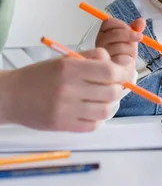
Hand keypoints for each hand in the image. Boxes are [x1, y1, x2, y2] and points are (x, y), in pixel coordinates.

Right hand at [0, 49, 131, 131]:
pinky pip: (93, 125)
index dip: (123, 72)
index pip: (109, 71)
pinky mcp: (63, 126)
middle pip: (111, 92)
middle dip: (119, 88)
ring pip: (106, 110)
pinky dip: (99, 118)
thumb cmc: (40, 76)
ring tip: (105, 98)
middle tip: (115, 85)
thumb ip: (92, 59)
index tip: (126, 72)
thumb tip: (118, 66)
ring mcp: (66, 110)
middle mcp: (68, 89)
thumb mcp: (65, 60)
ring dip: (111, 104)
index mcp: (69, 68)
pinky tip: (93, 110)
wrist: (12, 96)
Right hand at [95, 17, 144, 75]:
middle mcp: (99, 42)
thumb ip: (135, 28)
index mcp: (103, 32)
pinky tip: (126, 61)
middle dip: (130, 37)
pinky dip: (128, 59)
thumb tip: (142, 21)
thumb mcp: (129, 38)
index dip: (123, 26)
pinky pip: (122, 58)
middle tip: (135, 41)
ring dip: (131, 50)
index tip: (130, 31)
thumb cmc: (124, 51)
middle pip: (117, 33)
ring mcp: (102, 54)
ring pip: (121, 46)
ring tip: (129, 54)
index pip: (109, 22)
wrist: (121, 70)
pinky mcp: (107, 65)